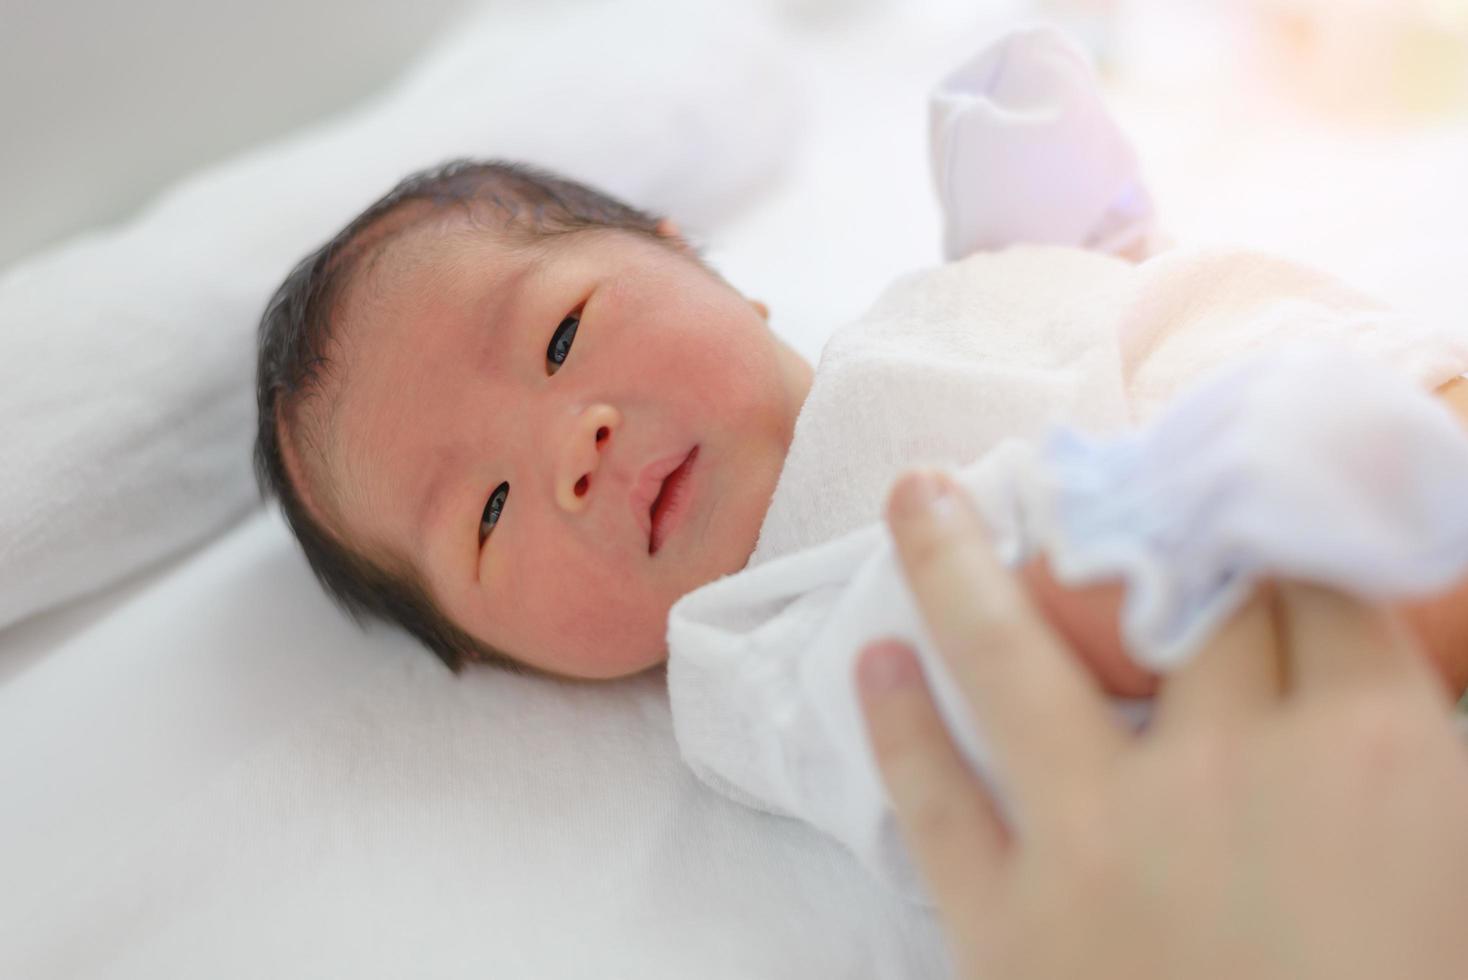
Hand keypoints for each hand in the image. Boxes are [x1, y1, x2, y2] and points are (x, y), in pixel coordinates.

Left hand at [857, 468, 1467, 979]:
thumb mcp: (1464, 885)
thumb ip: (1425, 779)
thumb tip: (1390, 708)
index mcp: (1376, 755)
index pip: (1313, 591)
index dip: (1274, 538)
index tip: (1238, 506)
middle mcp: (1226, 767)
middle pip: (1176, 608)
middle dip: (1141, 540)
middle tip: (1089, 486)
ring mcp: (1100, 835)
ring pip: (1010, 658)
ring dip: (953, 565)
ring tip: (914, 495)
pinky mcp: (1007, 920)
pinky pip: (936, 800)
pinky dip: (898, 728)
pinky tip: (870, 661)